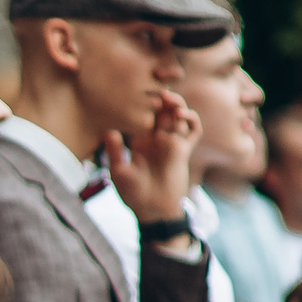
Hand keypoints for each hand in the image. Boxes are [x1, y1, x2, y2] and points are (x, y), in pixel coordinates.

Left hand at [105, 91, 200, 222]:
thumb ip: (115, 152)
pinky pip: (193, 131)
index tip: (137, 91)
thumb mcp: (118, 172)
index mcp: (139, 141)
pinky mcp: (184, 150)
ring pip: (178, 117)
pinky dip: (191, 120)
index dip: (143, 103)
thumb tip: (108, 131)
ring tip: (169, 99)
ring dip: (177, 105)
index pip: (143, 116)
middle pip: (162, 111)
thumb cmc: (132, 194)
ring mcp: (171, 143)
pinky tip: (182, 115)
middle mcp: (156, 139)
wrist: (153, 210)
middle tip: (157, 91)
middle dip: (162, 99)